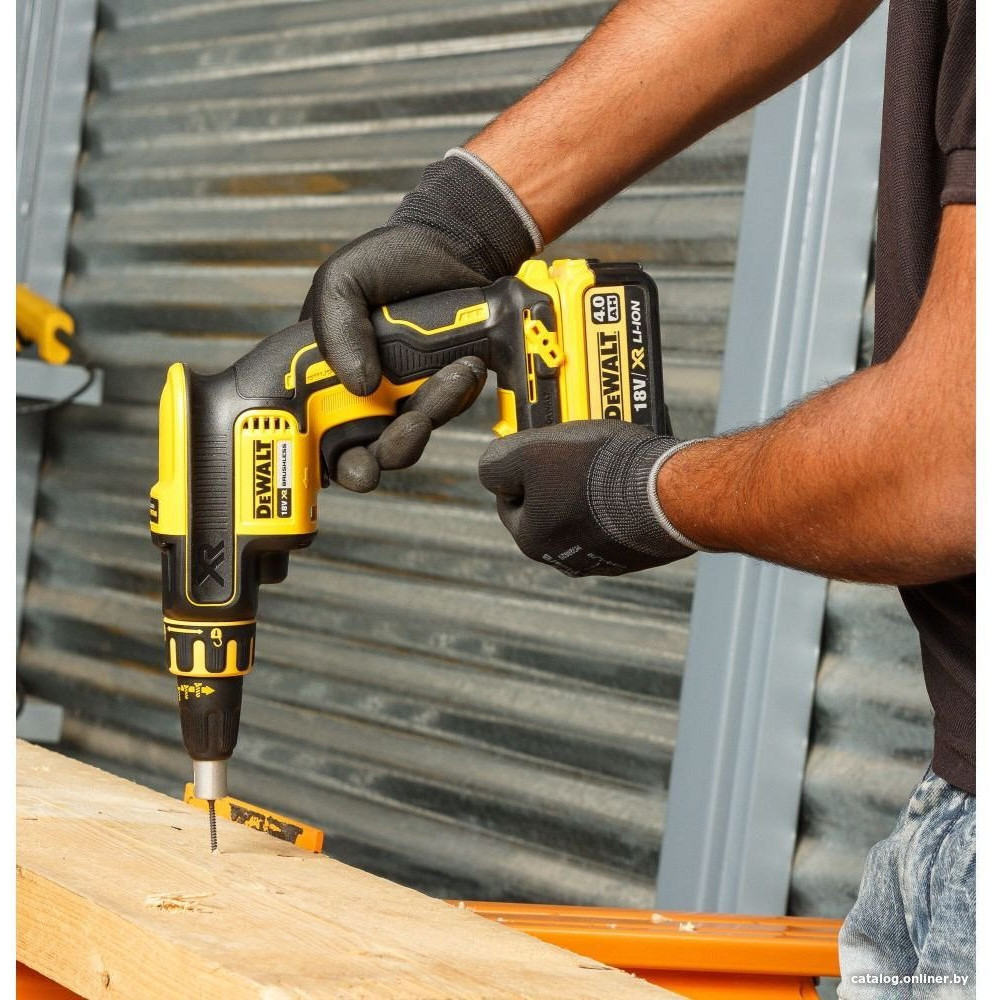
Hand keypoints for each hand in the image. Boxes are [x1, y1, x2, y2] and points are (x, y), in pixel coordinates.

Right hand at [301, 149, 541, 491]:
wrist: (455, 247)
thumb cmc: (390, 261)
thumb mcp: (344, 280)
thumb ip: (336, 326)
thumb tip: (358, 383)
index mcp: (324, 378)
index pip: (316, 437)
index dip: (328, 457)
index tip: (352, 457)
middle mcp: (362, 398)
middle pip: (368, 454)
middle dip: (389, 451)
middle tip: (410, 427)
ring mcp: (404, 400)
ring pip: (414, 436)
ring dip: (433, 411)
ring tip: (453, 372)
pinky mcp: (444, 395)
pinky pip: (449, 412)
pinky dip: (458, 395)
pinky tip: (467, 364)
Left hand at [478, 421, 697, 576]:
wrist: (668, 493)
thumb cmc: (597, 470)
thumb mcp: (529, 450)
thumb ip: (497, 460)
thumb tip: (492, 468)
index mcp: (532, 539)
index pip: (509, 497)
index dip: (520, 466)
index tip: (539, 447)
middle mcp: (565, 558)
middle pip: (547, 507)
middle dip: (557, 477)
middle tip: (574, 451)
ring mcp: (603, 558)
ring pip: (583, 513)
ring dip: (588, 488)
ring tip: (604, 461)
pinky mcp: (636, 553)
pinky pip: (617, 521)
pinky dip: (619, 501)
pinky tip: (628, 480)